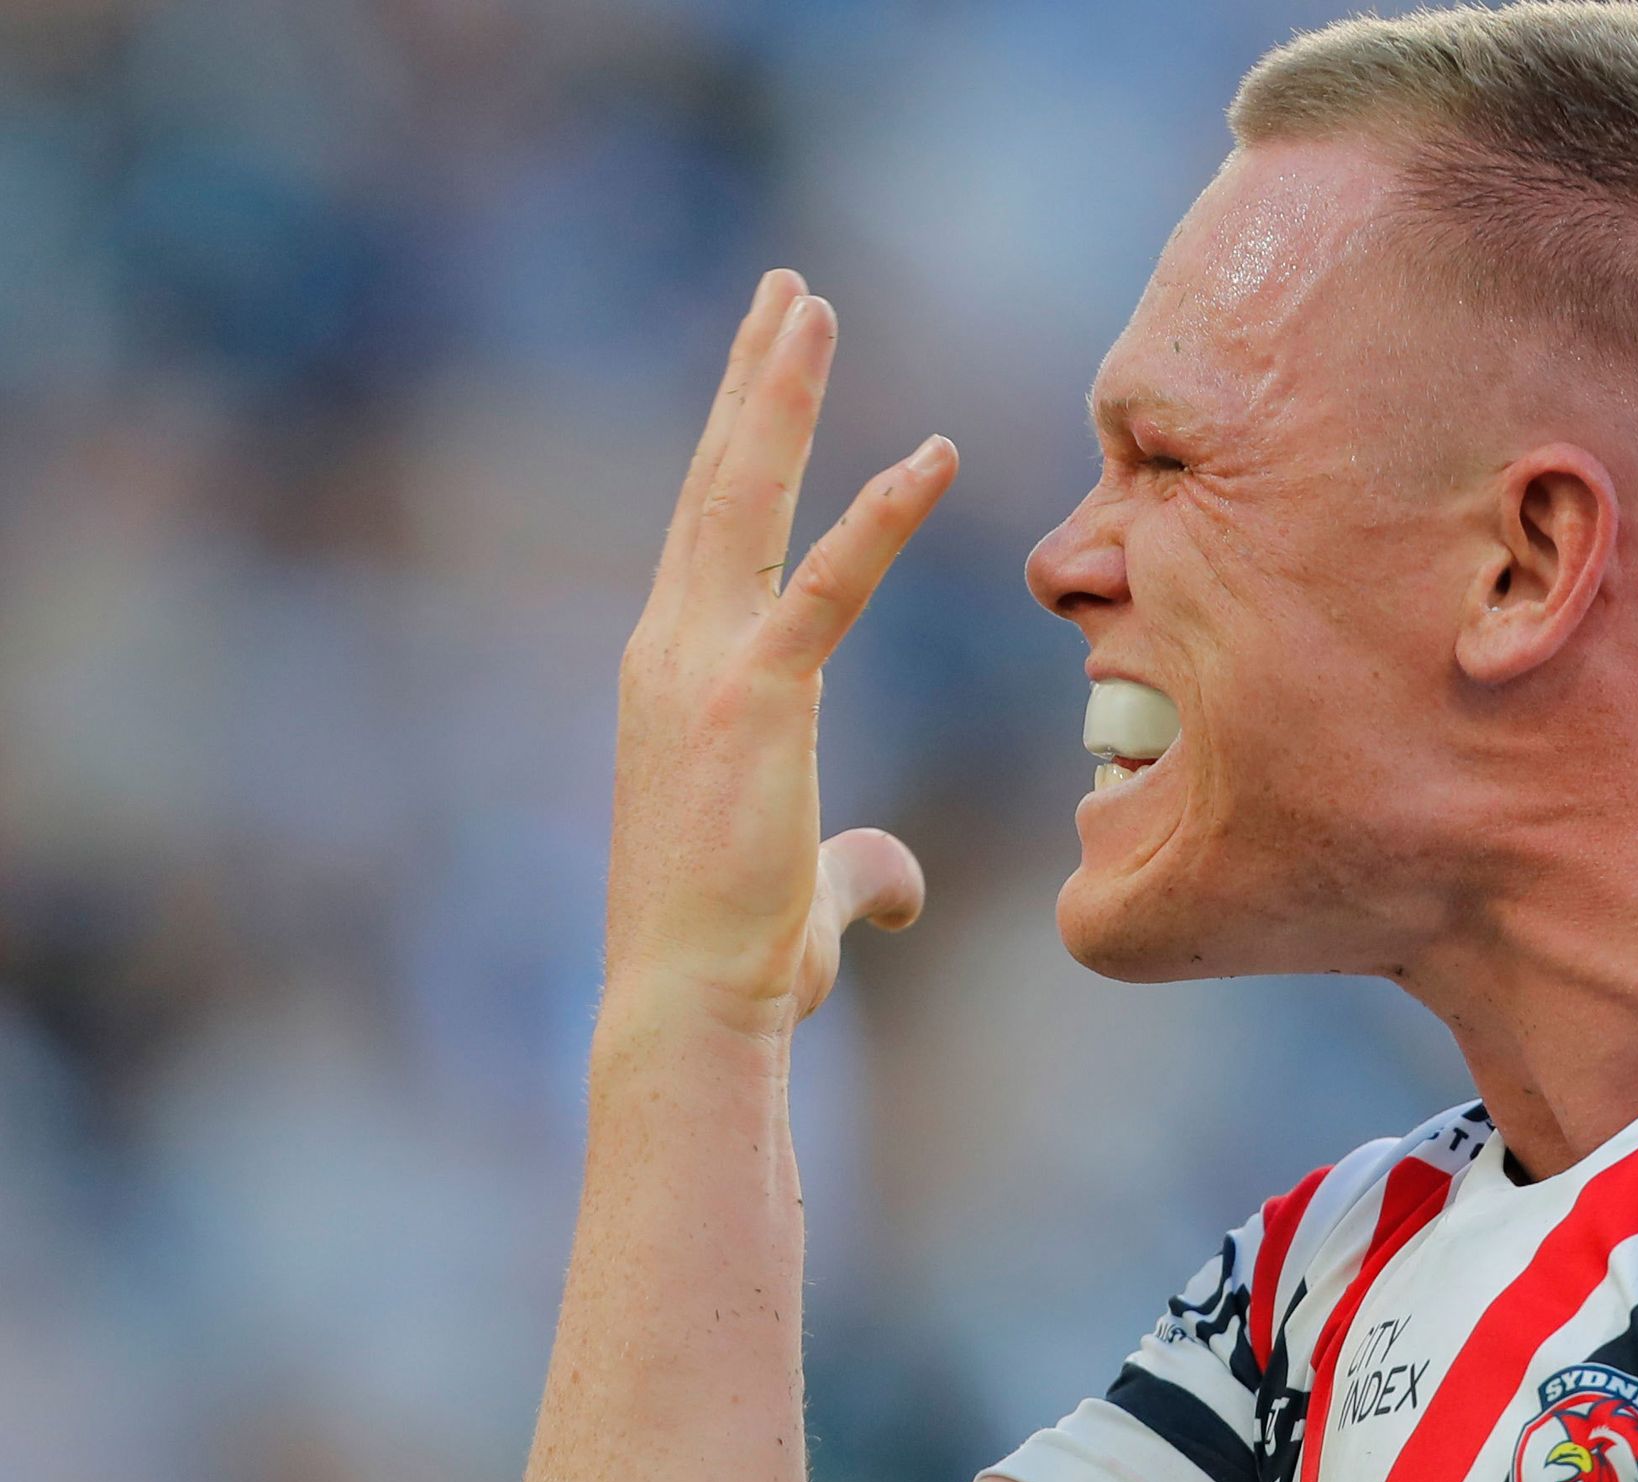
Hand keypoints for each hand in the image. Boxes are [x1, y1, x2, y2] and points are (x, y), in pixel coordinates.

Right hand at [605, 270, 954, 1036]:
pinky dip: (881, 516)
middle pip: (718, 482)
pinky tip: (933, 452)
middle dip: (753, 378)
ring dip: (778, 393)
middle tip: (787, 289)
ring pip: (743, 498)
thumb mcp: (811, 891)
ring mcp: (700, 667)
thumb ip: (861, 866)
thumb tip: (897, 884)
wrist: (691, 1004)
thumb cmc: (739, 958)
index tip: (769, 354)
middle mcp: (671, 648)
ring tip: (809, 302)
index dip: (743, 434)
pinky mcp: (755, 701)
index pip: (714, 526)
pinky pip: (829, 587)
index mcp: (676, 672)